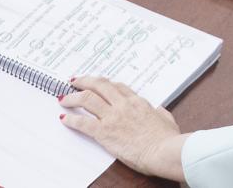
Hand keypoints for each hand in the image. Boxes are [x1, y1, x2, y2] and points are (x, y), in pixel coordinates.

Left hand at [59, 77, 186, 180]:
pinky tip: (64, 119)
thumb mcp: (167, 120)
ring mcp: (112, 117)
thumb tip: (158, 110)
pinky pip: (83, 122)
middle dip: (84, 81)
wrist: (164, 151)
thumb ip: (160, 113)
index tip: (97, 83)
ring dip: (73, 97)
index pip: (117, 87)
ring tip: (64, 98)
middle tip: (74, 81)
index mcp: (137, 102)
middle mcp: (122, 105)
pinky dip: (71, 119)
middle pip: (99, 86)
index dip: (104, 83)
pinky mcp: (105, 132)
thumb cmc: (168, 140)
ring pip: (87, 99)